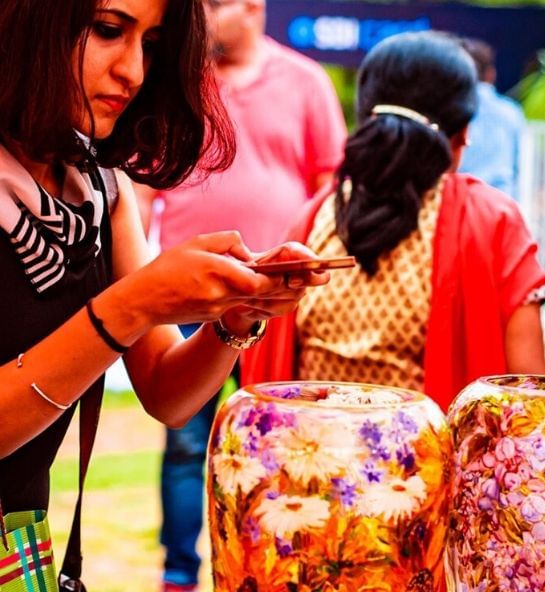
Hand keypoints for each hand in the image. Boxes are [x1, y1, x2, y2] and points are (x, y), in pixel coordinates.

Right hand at [120, 232, 327, 330]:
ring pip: (261, 303)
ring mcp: (221, 309)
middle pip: (267, 293)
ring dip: (287, 295)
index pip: (259, 280)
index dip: (284, 277)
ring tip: (309, 284)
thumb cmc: (168, 267)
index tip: (305, 270)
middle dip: (296, 285)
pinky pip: (248, 308)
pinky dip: (267, 301)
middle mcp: (223, 295)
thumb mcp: (197, 242)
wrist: (144, 301)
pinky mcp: (217, 316)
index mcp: (218, 274)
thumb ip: (228, 242)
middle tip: (322, 276)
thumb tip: (250, 252)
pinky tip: (284, 294)